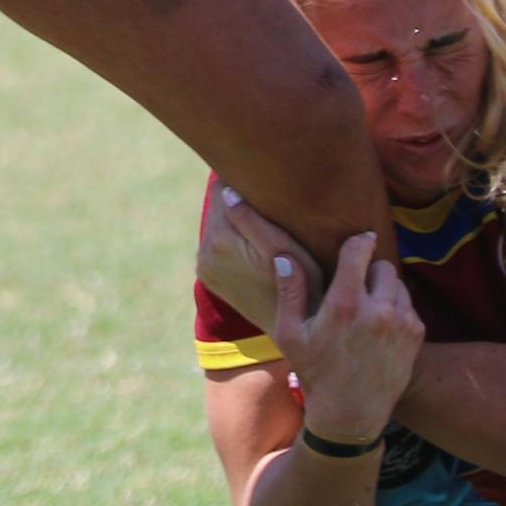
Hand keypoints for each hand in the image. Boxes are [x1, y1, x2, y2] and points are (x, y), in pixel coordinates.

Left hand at [197, 178, 307, 328]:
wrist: (295, 331)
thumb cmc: (301, 286)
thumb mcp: (285, 250)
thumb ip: (254, 219)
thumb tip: (228, 191)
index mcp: (221, 239)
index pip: (222, 188)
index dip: (243, 178)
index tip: (263, 174)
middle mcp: (204, 252)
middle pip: (217, 204)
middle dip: (239, 195)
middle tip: (267, 190)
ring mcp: (204, 266)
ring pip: (217, 221)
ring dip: (236, 216)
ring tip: (264, 213)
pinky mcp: (208, 276)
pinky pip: (216, 242)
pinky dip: (233, 235)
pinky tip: (254, 241)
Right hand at [276, 229, 422, 442]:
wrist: (351, 414)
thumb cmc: (315, 373)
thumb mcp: (291, 335)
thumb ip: (290, 292)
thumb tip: (285, 257)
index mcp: (345, 305)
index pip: (360, 250)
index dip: (360, 241)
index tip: (359, 240)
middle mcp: (378, 310)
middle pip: (383, 265)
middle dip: (370, 271)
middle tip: (356, 288)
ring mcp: (401, 322)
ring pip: (398, 284)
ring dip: (385, 289)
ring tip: (368, 308)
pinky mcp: (416, 335)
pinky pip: (409, 304)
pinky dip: (397, 308)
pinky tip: (380, 326)